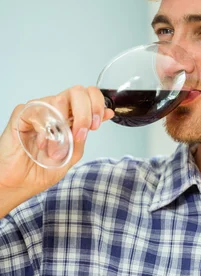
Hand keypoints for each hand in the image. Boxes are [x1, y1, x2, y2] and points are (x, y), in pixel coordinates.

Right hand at [0, 86, 113, 215]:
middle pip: (77, 91)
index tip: (99, 122)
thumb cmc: (41, 170)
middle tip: (81, 133)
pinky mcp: (22, 114)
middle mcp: (56, 110)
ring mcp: (39, 110)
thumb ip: (85, 134)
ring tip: (56, 149)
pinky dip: (45, 130)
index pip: (88, 95)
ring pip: (59, 100)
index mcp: (70, 116)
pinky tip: (43, 144)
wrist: (19, 183)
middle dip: (85, 112)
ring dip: (62, 128)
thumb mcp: (72, 154)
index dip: (98, 104)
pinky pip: (38, 111)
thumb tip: (106, 115)